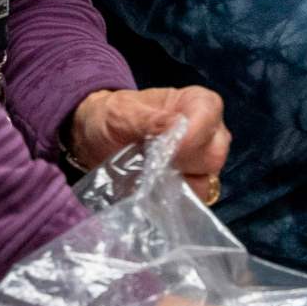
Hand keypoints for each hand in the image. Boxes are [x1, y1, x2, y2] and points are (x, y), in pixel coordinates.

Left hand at [72, 86, 228, 203]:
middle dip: (185, 165)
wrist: (93, 139)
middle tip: (154, 166)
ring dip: (176, 186)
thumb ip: (149, 120)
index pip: (208, 116)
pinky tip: (150, 194)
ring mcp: (200, 162)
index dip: (192, 135)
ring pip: (206, 180)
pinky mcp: (189, 186)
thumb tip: (177, 126)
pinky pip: (191, 200)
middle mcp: (207, 132)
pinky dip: (171, 202)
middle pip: (213, 154)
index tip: (167, 150)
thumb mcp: (121, 113)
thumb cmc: (110, 116)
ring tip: (147, 180)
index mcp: (196, 103)